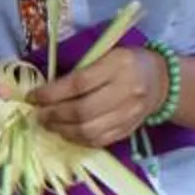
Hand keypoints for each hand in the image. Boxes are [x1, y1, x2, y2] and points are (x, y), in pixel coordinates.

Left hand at [31, 45, 167, 149]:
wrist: (161, 81)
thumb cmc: (127, 63)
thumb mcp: (108, 54)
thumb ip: (82, 70)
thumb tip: (47, 89)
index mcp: (118, 65)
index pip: (78, 84)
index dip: (52, 93)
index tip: (33, 97)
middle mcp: (126, 91)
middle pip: (82, 111)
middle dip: (54, 115)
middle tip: (38, 114)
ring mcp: (128, 114)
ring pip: (89, 130)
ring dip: (62, 130)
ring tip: (48, 124)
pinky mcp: (127, 130)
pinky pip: (98, 141)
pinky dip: (77, 139)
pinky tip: (65, 132)